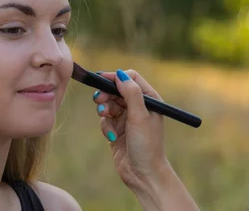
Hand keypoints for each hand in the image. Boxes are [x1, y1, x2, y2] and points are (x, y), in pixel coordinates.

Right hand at [93, 69, 169, 191]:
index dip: (116, 77)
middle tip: (99, 100)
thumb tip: (120, 74)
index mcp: (149, 99)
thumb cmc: (147, 145)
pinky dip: (106, 126)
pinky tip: (112, 137)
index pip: (131, 78)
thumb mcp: (139, 116)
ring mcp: (127, 118)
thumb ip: (131, 93)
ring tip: (105, 117)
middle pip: (117, 90)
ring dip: (105, 110)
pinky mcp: (117, 130)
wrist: (143, 174)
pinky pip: (106, 120)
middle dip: (106, 94)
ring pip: (109, 104)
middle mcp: (139, 106)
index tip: (101, 79)